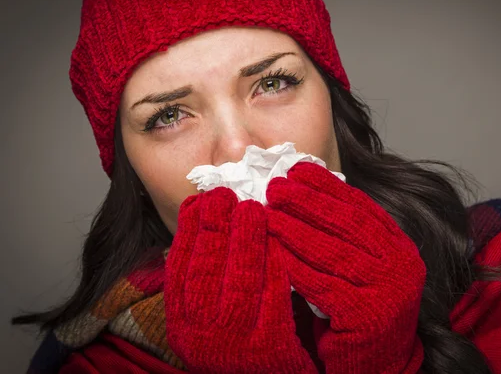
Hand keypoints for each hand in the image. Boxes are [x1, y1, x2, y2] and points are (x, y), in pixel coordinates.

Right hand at [164, 187, 317, 373]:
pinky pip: (273, 296)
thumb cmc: (237, 345)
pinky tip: (279, 240)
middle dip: (214, 227)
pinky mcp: (270, 348)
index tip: (199, 200)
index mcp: (181, 326)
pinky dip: (275, 264)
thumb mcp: (208, 318)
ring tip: (252, 209)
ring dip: (245, 239)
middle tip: (225, 194)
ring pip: (239, 280)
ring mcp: (235, 344)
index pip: (179, 270)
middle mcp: (200, 337)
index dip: (188, 231)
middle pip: (205, 271)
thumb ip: (204, 280)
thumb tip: (203, 222)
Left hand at [266, 162, 425, 373]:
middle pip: (349, 224)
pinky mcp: (368, 317)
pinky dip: (296, 266)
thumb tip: (304, 192)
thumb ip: (344, 235)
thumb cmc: (358, 309)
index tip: (298, 169)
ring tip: (268, 214)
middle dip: (309, 201)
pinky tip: (275, 251)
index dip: (328, 186)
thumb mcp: (360, 266)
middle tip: (277, 186)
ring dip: (296, 230)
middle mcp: (401, 264)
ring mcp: (389, 291)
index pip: (361, 207)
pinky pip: (323, 285)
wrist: (375, 364)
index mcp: (399, 246)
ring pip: (334, 252)